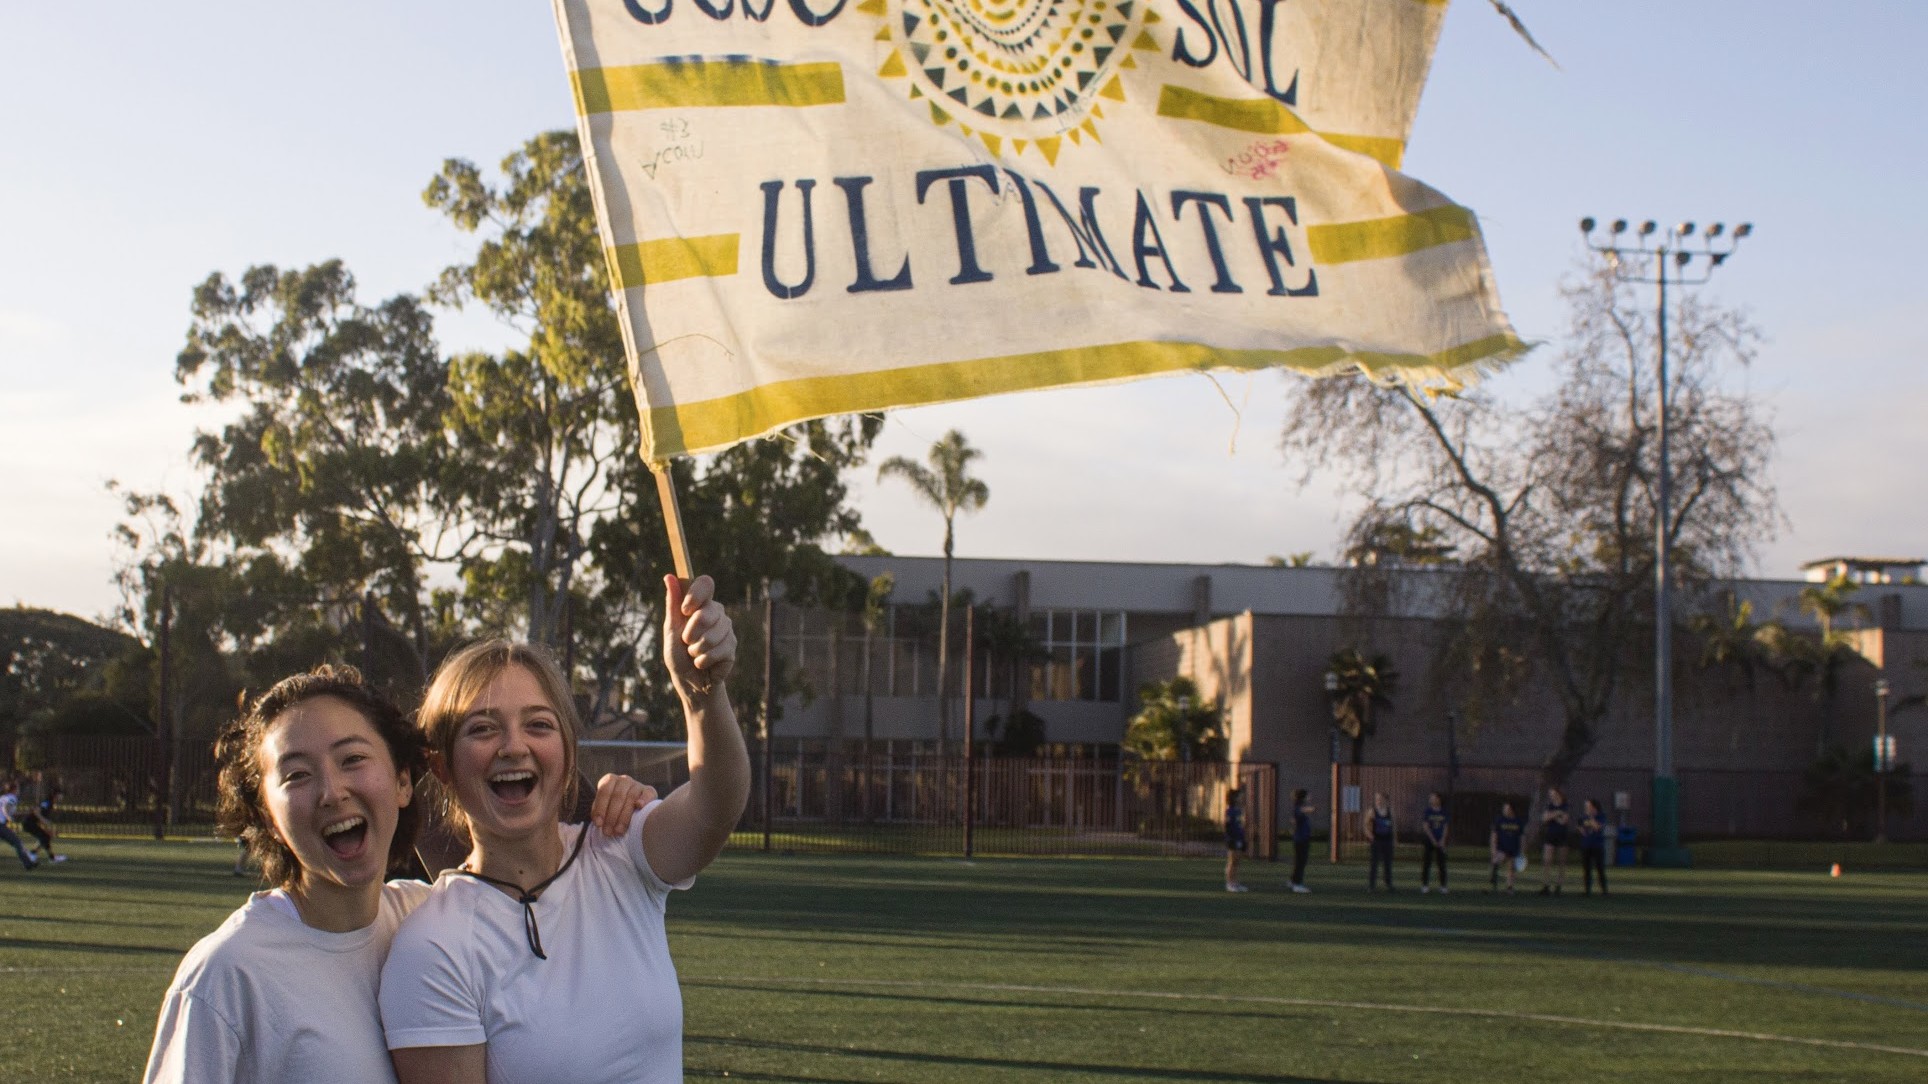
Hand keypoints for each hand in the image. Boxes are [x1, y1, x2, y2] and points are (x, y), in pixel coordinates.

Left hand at [588, 774, 658, 836]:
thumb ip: (600, 812)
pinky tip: (640, 807)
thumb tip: (599, 822)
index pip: (604, 791)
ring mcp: (637, 785)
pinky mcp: (649, 791)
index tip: (598, 824)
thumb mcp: (604, 809)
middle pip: (618, 796)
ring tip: (619, 831)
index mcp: (610, 780)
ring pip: (631, 797)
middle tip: (608, 832)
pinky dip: (644, 799)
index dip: (600, 808)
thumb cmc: (613, 811)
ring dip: (624, 816)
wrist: (633, 811)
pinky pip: (647, 794)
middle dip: (611, 816)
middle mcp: (624, 780)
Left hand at [664, 573, 736, 696]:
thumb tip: (668, 576)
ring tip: (694, 654)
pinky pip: (718, 651)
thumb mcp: (671, 629)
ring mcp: (726, 628)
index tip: (685, 610)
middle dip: (690, 633)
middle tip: (686, 642)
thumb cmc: (677, 653)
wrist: (688, 680)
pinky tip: (704, 663)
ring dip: (696, 650)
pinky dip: (704, 660)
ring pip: (711, 636)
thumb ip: (673, 604)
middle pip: (706, 613)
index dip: (696, 595)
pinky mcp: (732, 646)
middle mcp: (716, 612)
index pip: (705, 583)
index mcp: (700, 603)